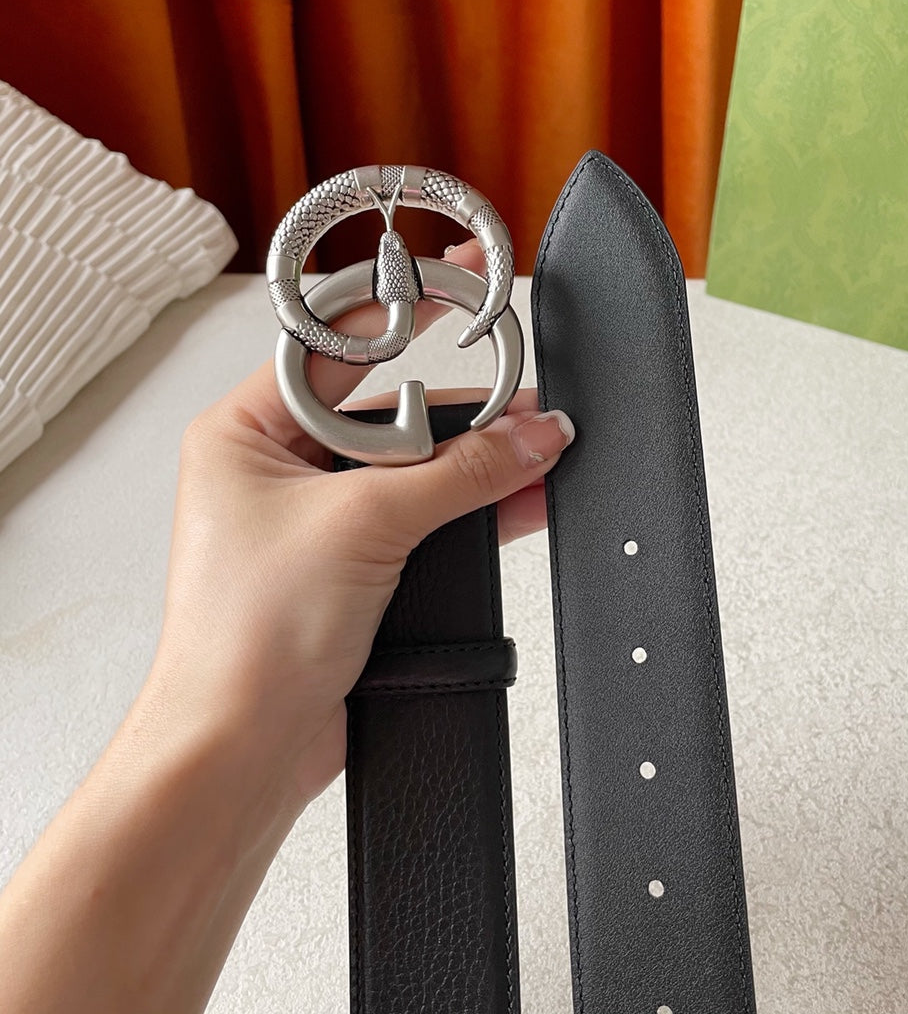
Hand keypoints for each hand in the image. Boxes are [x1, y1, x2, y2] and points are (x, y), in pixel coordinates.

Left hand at [149, 241, 574, 811]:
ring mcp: (315, 523)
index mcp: (244, 434)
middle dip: (458, 412)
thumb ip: (461, 474)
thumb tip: (529, 436)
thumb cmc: (246, 639)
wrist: (242, 749)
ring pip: (410, 472)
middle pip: (385, 413)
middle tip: (520, 402)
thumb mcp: (365, 525)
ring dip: (473, 465)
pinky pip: (420, 521)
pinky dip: (469, 511)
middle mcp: (275, 472)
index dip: (399, 317)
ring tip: (536, 449)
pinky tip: (518, 497)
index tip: (453, 286)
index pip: (333, 349)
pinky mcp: (349, 569)